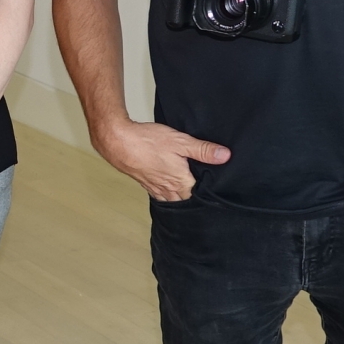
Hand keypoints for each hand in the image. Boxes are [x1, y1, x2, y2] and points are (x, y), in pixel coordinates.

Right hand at [96, 119, 228, 201]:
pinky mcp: (145, 184)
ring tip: (189, 198)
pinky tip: (168, 192)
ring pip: (173, 201)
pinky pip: (160, 196)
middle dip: (195, 201)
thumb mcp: (180, 141)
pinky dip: (167, 196)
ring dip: (181, 201)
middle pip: (186, 202)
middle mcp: (169, 189)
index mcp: (181, 182)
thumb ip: (203, 150)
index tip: (217, 193)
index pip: (200, 196)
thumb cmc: (148, 141)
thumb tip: (225, 156)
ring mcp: (156, 188)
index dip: (208, 194)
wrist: (119, 142)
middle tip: (205, 198)